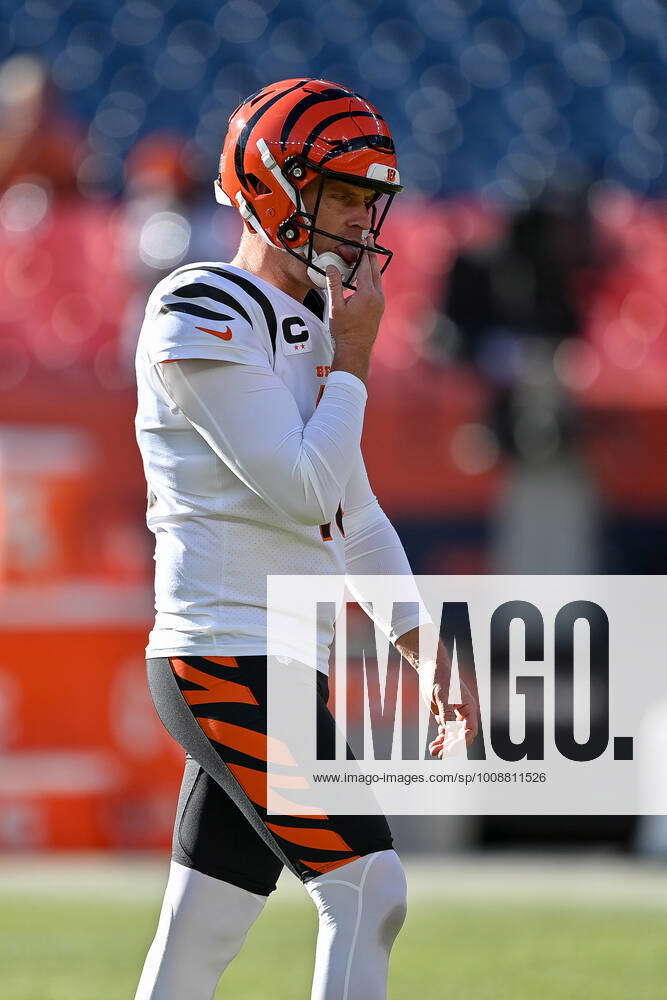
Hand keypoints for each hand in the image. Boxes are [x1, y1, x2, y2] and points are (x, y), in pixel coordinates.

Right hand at [327, 237, 384, 383]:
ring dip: (372, 267)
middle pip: (375, 270)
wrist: (355, 349)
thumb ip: (333, 285)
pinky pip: (377, 288)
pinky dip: (373, 278)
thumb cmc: (344, 330)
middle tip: (370, 242)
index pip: (366, 266)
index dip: (365, 251)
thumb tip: (331, 266)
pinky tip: (367, 278)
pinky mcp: (379, 309)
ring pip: (377, 279)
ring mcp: (380, 303)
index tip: (366, 239)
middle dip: (371, 256)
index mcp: (366, 293)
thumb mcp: (335, 307)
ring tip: (368, 257)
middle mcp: (377, 296)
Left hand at [395, 626, 479, 758]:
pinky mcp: (444, 715)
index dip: (462, 741)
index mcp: (469, 708)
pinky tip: (433, 744)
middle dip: (451, 746)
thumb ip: (446, 713)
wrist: (430, 668)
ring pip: (452, 735)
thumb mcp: (443, 696)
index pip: (470, 730)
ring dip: (444, 744)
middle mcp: (464, 714)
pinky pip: (445, 731)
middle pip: (461, 736)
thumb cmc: (440, 678)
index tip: (451, 748)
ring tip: (433, 751)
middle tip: (440, 754)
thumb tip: (449, 731)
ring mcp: (454, 715)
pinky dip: (440, 739)